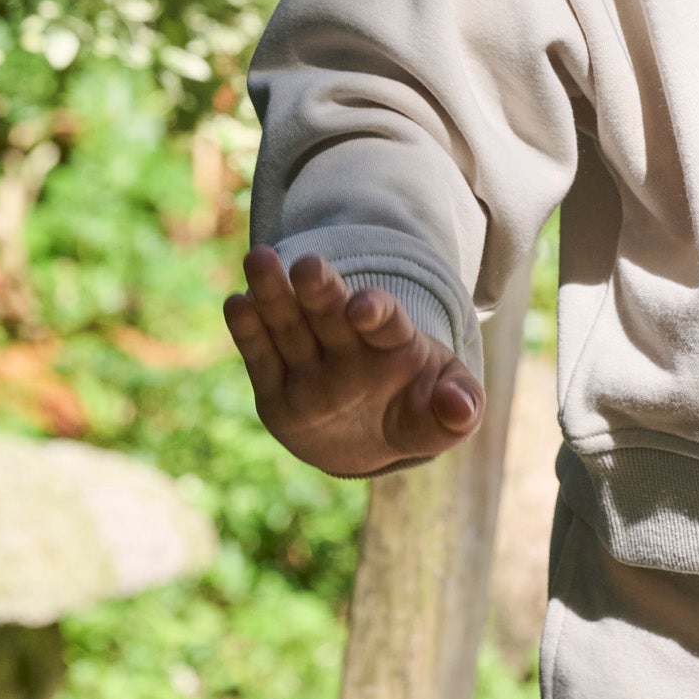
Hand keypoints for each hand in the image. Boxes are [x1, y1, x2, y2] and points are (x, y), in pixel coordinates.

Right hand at [224, 248, 483, 477]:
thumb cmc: (416, 415)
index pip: (386, 322)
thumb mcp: (445, 418)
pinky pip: (262, 359)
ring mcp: (310, 366)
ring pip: (291, 325)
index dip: (376, 311)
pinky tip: (236, 302)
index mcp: (394, 345)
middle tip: (307, 264)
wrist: (370, 439)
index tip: (362, 308)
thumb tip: (462, 409)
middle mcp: (348, 347)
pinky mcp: (276, 391)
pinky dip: (249, 332)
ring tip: (259, 259)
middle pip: (332, 313)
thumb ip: (459, 408)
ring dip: (274, 294)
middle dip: (321, 290)